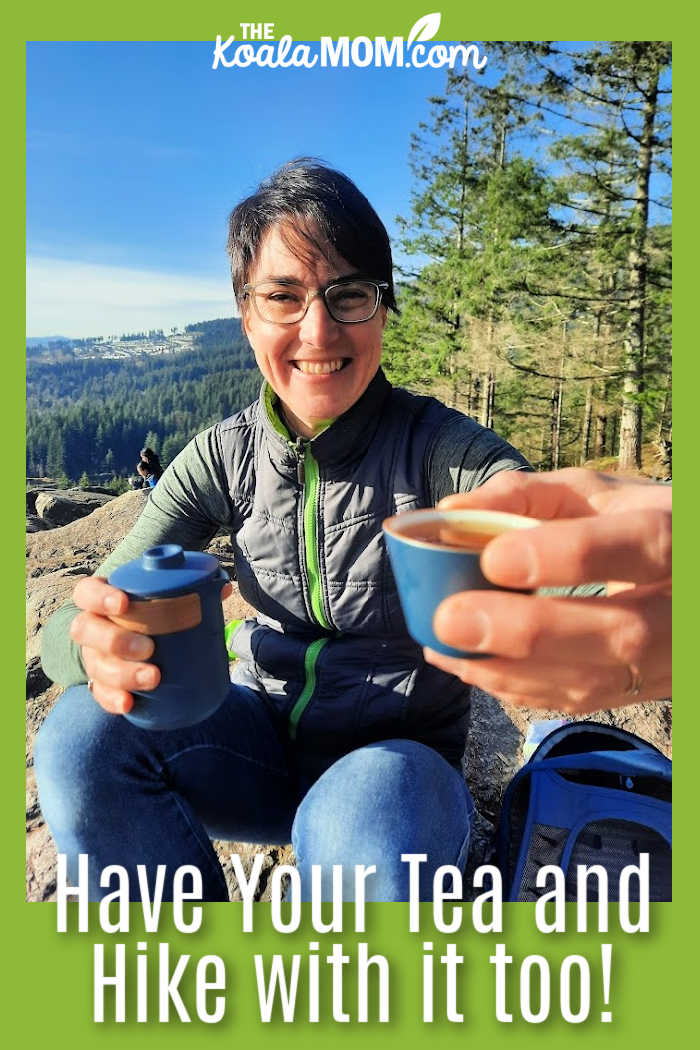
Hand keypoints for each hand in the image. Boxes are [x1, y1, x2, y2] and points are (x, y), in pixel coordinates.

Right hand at [70, 576, 232, 714]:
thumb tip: (224, 587)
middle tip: (148, 647)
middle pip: (86, 631)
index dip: (100, 597)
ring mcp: (92, 656)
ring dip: (123, 673)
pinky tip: (129, 703)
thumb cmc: (147, 612)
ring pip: (95, 665)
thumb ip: (189, 589)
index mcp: (100, 600)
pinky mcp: (98, 682)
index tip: (124, 603)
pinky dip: (113, 700)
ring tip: (153, 677)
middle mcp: (90, 628)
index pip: (87, 593)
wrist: (128, 640)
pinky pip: (99, 693)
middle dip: (116, 640)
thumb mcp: (160, 597)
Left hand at [424, 468, 670, 713]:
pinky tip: (467, 664)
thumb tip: (453, 511)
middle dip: (527, 630)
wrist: (684, 583)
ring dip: (509, 669)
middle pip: (622, 632)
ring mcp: (669, 660)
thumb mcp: (595, 493)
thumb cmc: (632, 525)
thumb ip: (528, 494)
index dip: (569, 555)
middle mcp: (684, 608)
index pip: (641, 547)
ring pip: (598, 682)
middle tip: (451, 619)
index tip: (495, 558)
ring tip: (443, 644)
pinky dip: (515, 687)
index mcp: (680, 540)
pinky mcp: (638, 692)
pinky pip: (580, 702)